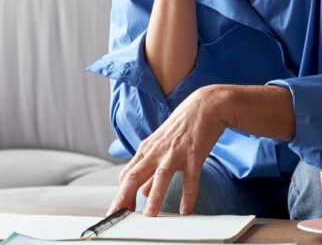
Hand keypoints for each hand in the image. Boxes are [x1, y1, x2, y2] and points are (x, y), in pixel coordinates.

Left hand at [108, 86, 230, 215]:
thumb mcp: (161, 146)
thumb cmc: (181, 127)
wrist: (204, 106)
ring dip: (154, 197)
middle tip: (117, 214)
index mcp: (146, 150)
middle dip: (124, 196)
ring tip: (149, 215)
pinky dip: (188, 195)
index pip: (127, 174)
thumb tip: (142, 191)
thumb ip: (150, 170)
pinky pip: (190, 179)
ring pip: (160, 176)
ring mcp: (174, 153)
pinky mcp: (193, 155)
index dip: (121, 193)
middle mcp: (156, 152)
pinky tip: (185, 210)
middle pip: (134, 175)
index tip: (118, 210)